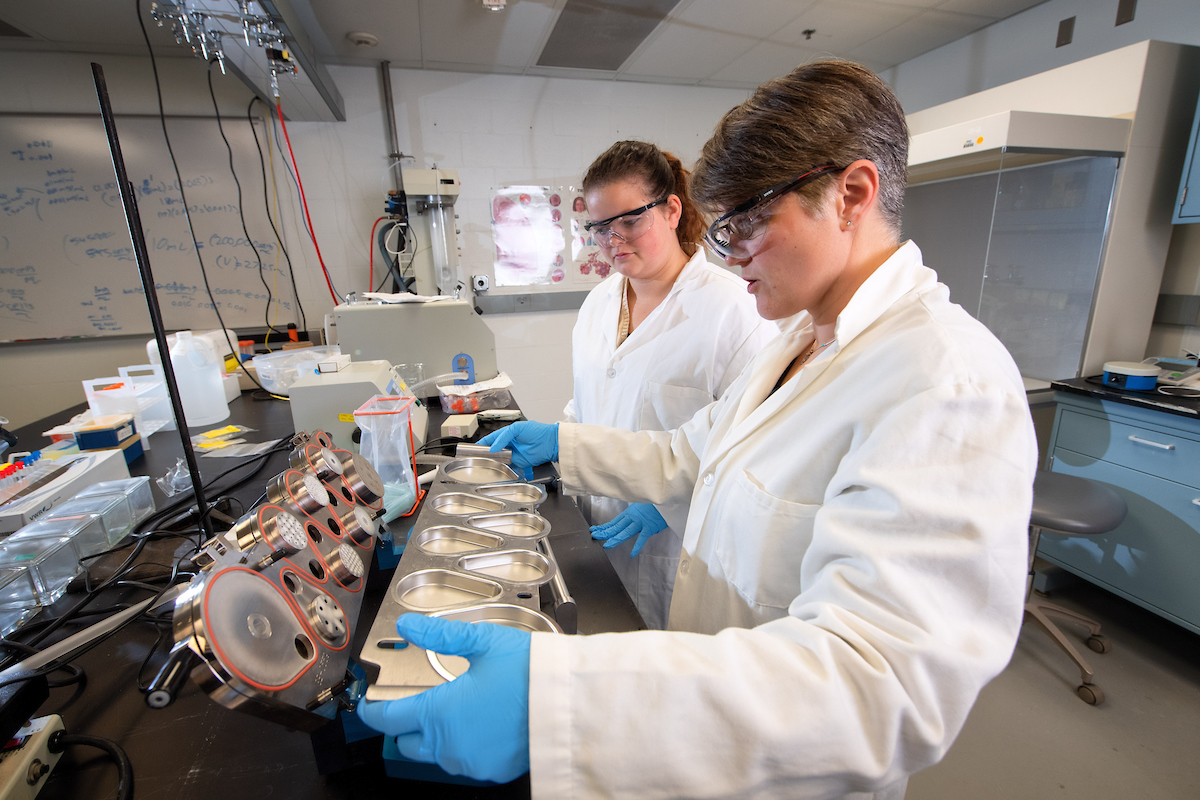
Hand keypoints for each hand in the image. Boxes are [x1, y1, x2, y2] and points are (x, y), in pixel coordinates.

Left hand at [356, 613, 530, 783]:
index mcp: (440, 713)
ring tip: (459, 708)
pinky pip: (465, 761)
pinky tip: (482, 723)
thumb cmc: (531, 671)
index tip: (370, 703)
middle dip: (406, 725)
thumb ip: (440, 635)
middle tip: (418, 702)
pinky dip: (465, 745)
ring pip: (437, 754)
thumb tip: (408, 626)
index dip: (373, 710)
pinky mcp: (492, 771)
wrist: (570, 703)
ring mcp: (471, 762)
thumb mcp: (483, 642)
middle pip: (408, 742)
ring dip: (437, 736)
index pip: (389, 719)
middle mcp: (450, 745)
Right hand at [477, 422, 558, 479]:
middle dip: (486, 453)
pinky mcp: (519, 462)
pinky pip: (507, 465)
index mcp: (508, 433)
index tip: (474, 447)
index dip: (483, 442)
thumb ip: (503, 437)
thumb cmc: (537, 431)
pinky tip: (497, 468)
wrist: (550, 443)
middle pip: (494, 449)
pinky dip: (502, 467)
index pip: (492, 438)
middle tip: (477, 457)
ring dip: (493, 460)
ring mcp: (513, 453)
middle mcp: (510, 444)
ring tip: (484, 463)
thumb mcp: (517, 428)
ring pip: (499, 458)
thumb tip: (493, 448)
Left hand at [590, 503, 667, 557]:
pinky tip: (632, 554)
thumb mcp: (640, 507)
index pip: (613, 522)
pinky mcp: (649, 527)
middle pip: (616, 526)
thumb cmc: (654, 504)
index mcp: (629, 513)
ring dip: (616, 538)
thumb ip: (635, 516)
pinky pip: (642, 538)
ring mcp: (640, 522)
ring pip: (625, 531)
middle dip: (605, 532)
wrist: (666, 499)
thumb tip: (632, 524)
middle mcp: (632, 517)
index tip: (594, 530)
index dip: (603, 527)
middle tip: (594, 536)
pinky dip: (637, 546)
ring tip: (607, 545)